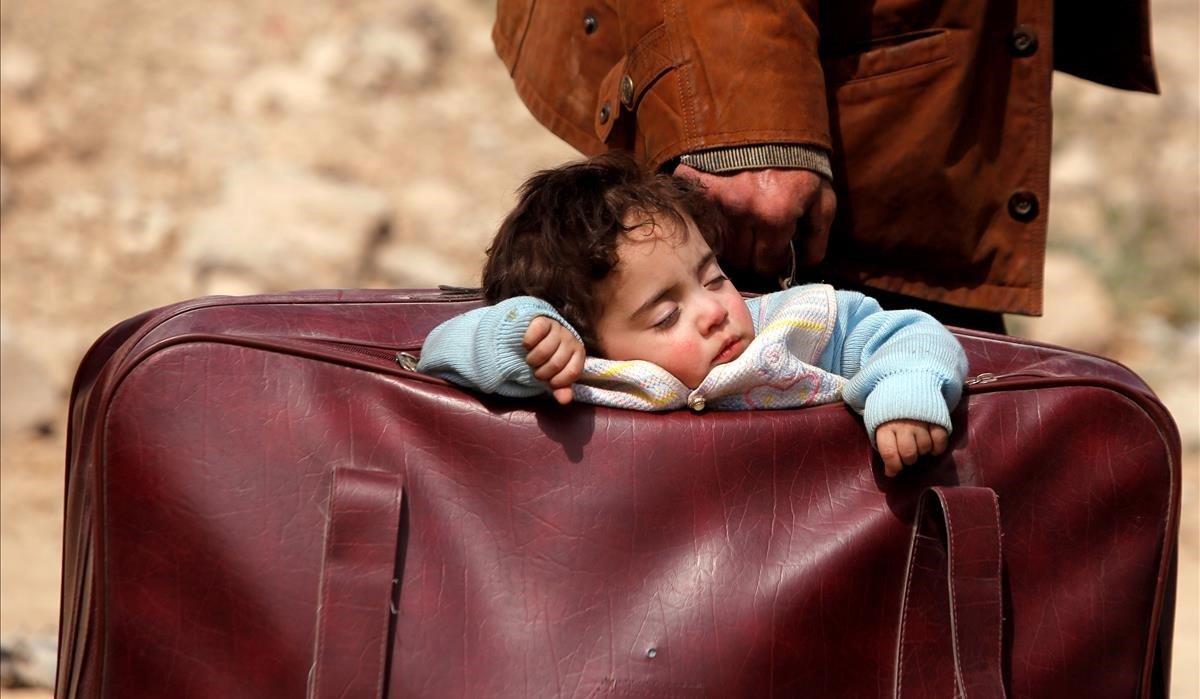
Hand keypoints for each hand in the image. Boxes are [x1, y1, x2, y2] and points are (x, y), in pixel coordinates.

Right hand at [522, 317, 584, 404]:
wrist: (539, 333)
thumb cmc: (550, 357)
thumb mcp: (556, 374)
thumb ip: (560, 388)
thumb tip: (564, 401)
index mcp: (579, 353)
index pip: (572, 372)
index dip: (557, 381)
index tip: (549, 381)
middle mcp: (571, 339)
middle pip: (555, 363)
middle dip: (541, 372)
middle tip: (537, 370)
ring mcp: (557, 328)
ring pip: (542, 351)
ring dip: (532, 360)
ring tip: (531, 360)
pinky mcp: (543, 321)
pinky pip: (533, 336)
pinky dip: (527, 344)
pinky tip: (527, 346)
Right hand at [674, 165, 836, 279]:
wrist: (767, 115)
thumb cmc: (798, 158)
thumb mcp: (821, 193)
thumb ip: (818, 233)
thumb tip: (807, 263)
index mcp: (775, 215)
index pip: (765, 262)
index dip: (772, 260)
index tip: (773, 252)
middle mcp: (741, 211)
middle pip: (739, 257)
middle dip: (751, 251)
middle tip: (757, 235)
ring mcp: (714, 198)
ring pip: (717, 243)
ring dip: (730, 239)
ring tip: (740, 222)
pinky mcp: (694, 184)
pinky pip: (696, 219)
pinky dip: (706, 220)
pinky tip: (720, 210)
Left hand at [874, 419, 949, 477]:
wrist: (902, 385)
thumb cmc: (887, 412)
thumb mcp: (876, 424)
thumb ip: (883, 445)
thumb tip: (890, 472)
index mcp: (884, 427)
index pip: (889, 454)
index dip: (893, 467)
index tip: (893, 471)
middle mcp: (903, 425)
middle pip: (909, 453)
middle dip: (908, 459)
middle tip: (907, 455)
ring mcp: (921, 421)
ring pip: (925, 447)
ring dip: (922, 451)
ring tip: (918, 445)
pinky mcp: (936, 418)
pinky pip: (940, 440)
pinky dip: (938, 447)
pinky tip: (933, 447)